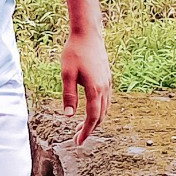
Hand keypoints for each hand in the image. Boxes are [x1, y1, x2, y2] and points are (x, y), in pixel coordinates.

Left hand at [60, 30, 111, 144]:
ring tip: (82, 127)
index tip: (78, 141)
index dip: (86, 131)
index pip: (93, 117)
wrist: (88, 34)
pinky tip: (91, 111)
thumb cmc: (75, 52)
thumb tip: (69, 116)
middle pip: (100, 115)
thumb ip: (68, 95)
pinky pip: (106, 100)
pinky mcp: (107, 78)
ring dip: (95, 120)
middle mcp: (105, 87)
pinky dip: (100, 110)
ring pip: (105, 108)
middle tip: (77, 138)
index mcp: (95, 88)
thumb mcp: (67, 74)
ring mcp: (108, 82)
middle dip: (90, 129)